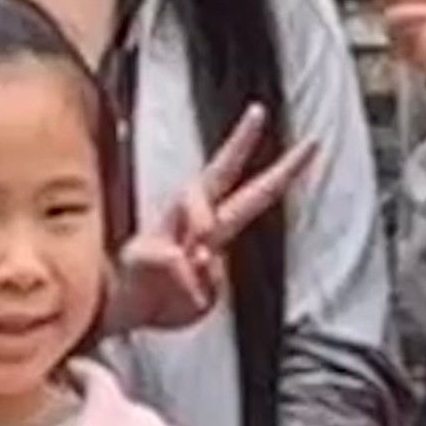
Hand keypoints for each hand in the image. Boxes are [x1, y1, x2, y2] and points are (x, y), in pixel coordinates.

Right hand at [108, 105, 326, 333]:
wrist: (114, 315)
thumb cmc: (157, 302)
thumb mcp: (200, 302)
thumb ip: (210, 281)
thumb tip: (202, 255)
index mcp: (211, 230)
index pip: (251, 195)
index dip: (282, 171)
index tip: (311, 142)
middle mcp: (189, 221)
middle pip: (219, 173)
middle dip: (242, 141)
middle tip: (260, 110)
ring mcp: (166, 229)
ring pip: (201, 213)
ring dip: (202, 238)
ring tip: (194, 261)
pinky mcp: (148, 247)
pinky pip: (182, 266)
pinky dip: (182, 290)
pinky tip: (164, 294)